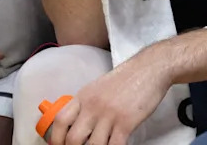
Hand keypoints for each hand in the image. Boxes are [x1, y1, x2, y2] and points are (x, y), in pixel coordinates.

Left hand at [48, 54, 171, 144]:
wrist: (150, 68)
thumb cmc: (127, 78)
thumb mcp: (99, 87)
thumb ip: (87, 104)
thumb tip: (78, 125)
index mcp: (84, 96)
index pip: (60, 121)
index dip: (56, 139)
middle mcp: (93, 105)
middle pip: (73, 139)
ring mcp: (109, 114)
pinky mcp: (126, 122)